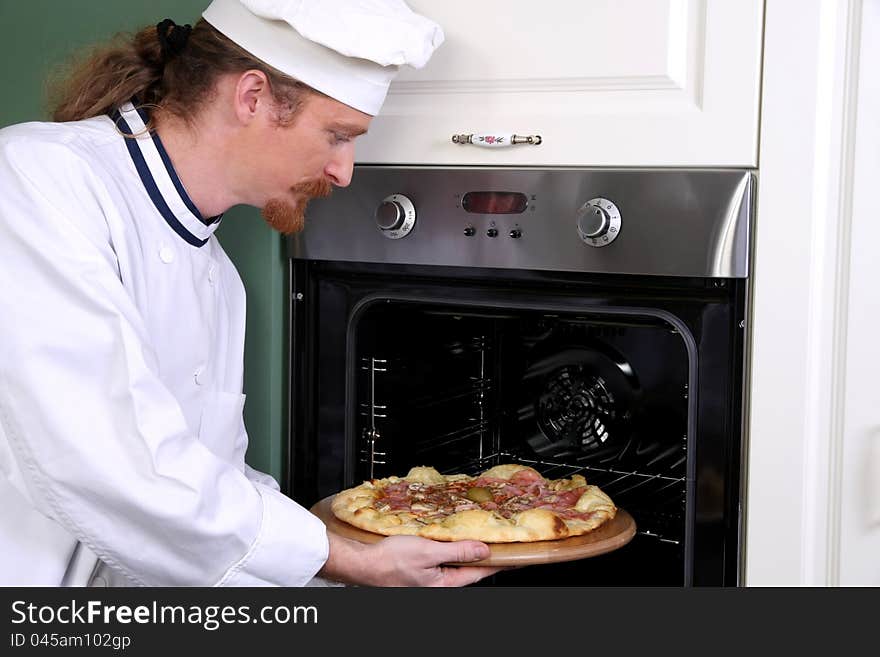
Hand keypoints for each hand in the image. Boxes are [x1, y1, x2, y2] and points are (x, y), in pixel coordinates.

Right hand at [319, 533, 504, 586]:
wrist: (362, 564)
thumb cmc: (390, 562)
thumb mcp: (428, 552)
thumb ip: (457, 551)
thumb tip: (483, 550)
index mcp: (444, 584)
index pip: (479, 571)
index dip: (498, 560)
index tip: (514, 554)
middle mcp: (439, 584)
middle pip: (469, 568)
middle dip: (483, 554)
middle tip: (498, 540)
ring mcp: (429, 579)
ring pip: (455, 563)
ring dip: (466, 550)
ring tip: (478, 537)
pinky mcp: (420, 571)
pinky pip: (441, 560)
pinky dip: (450, 548)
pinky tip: (450, 538)